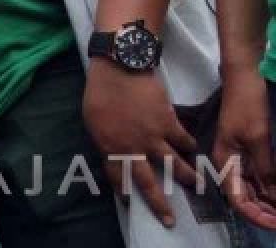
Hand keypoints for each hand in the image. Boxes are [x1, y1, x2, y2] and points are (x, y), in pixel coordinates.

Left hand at [83, 61, 197, 225]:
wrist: (119, 69)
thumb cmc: (100, 92)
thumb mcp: (93, 121)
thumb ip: (105, 140)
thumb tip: (113, 151)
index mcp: (110, 148)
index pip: (117, 177)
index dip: (124, 191)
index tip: (131, 203)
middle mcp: (133, 149)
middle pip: (148, 182)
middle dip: (159, 203)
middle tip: (169, 219)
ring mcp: (153, 137)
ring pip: (174, 165)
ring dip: (187, 178)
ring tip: (196, 187)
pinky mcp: (169, 124)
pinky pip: (183, 140)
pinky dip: (189, 145)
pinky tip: (194, 150)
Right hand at [212, 67, 275, 228]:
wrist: (243, 79)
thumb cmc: (246, 106)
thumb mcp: (258, 138)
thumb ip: (265, 169)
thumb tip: (274, 197)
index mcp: (224, 161)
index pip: (238, 199)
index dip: (256, 215)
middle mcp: (228, 163)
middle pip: (244, 197)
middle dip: (263, 213)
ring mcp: (237, 157)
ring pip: (251, 189)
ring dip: (267, 203)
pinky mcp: (247, 151)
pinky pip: (256, 177)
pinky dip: (268, 189)